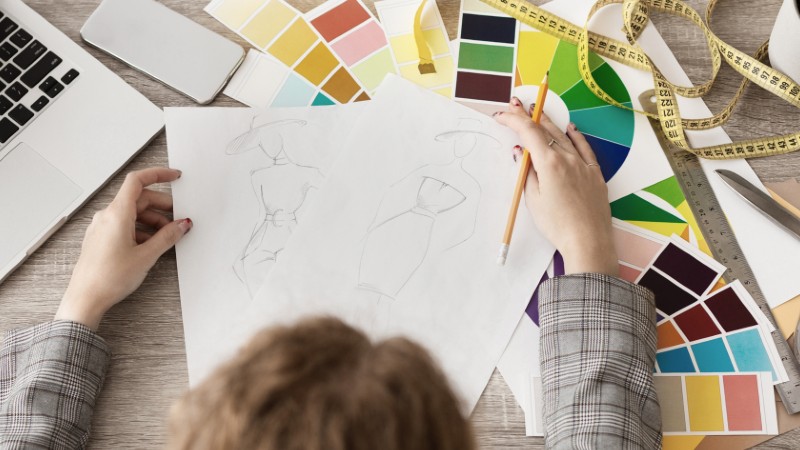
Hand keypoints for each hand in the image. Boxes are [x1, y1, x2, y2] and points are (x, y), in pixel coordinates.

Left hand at [56, 168, 191, 329]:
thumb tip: (181, 225)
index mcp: (117, 214)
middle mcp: (107, 216)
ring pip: (132, 213)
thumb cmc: (108, 279)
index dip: (158, 174)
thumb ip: (167, 237)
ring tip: (167, 237)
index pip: (137, 181)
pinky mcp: (101, 238)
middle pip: (139, 199)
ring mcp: (102, 227)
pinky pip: (124, 225)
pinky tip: (151, 244)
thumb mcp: (146, 256)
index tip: (174, 176)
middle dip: (161, 206)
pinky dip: (141, 229)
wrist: (85, 299)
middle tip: (179, 219)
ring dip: (152, 220)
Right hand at [495, 98, 617, 276]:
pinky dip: (575, 135)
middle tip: (516, 105)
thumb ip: (527, 172)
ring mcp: (583, 164)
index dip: (513, 120)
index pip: (528, 132)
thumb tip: (521, 153)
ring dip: (548, 122)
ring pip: (564, 135)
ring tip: (537, 112)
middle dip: (529, 115)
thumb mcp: (534, 199)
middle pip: (546, 128)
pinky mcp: (594, 174)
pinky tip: (571, 128)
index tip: (502, 116)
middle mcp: (568, 158)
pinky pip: (584, 147)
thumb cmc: (558, 224)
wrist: (588, 240)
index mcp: (550, 163)